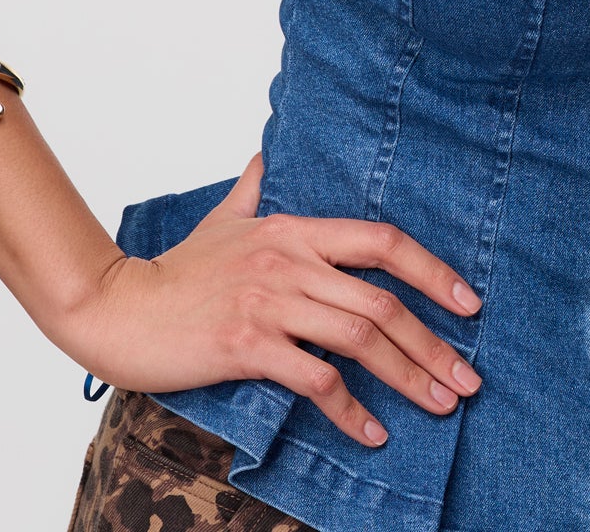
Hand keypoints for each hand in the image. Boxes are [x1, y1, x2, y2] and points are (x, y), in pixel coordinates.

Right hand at [59, 152, 483, 447]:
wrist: (120, 308)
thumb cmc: (178, 270)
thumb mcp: (224, 218)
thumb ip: (254, 188)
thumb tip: (265, 155)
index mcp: (295, 229)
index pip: (382, 241)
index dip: (431, 270)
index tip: (468, 302)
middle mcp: (291, 262)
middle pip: (382, 300)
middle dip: (434, 342)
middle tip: (469, 377)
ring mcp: (271, 303)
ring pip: (360, 339)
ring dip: (409, 376)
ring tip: (442, 404)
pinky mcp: (248, 345)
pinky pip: (315, 380)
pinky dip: (351, 410)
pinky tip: (374, 432)